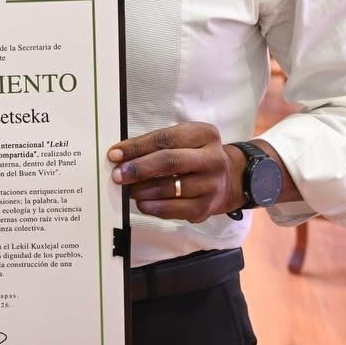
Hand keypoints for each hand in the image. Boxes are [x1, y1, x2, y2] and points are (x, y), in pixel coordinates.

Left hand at [106, 122, 240, 222]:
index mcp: (204, 134)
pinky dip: (153, 207)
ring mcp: (211, 186)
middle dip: (139, 169)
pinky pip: (174, 210)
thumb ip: (156, 145)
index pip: (166, 139)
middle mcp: (212, 159)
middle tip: (117, 175)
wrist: (229, 180)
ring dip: (143, 190)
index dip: (137, 147)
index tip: (115, 154)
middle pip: (170, 162)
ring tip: (127, 189)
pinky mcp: (205, 209)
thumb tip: (121, 156)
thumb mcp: (184, 140)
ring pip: (171, 188)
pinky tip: (142, 203)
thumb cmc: (196, 156)